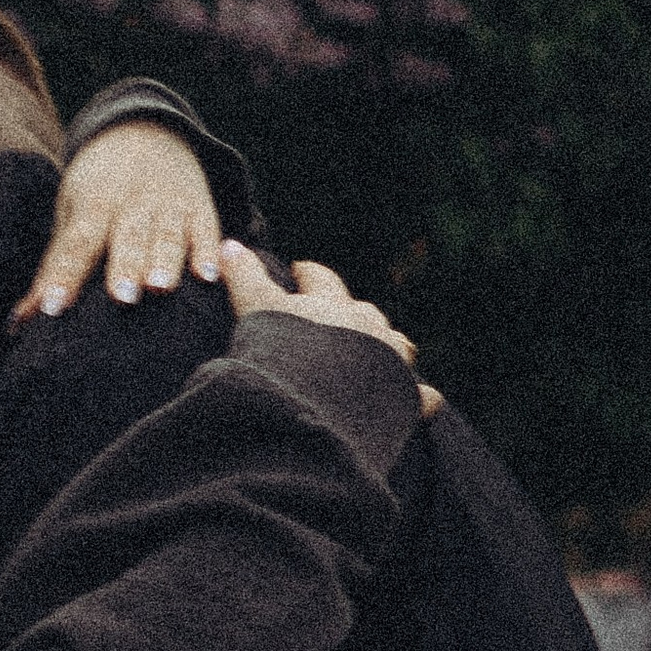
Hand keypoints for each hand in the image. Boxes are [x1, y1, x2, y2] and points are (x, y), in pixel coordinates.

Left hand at [15, 120, 222, 320]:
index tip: (53, 307)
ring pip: (167, 235)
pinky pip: (206, 229)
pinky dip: (208, 251)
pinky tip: (209, 276)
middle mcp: (131, 204)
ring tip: (160, 287)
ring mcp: (168, 205)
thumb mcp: (71, 214)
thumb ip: (54, 268)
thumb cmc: (99, 186)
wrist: (144, 129)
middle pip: (126, 238)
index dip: (65, 275)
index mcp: (93, 205)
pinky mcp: (199, 207)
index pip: (76, 243)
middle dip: (124, 266)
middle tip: (121, 298)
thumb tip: (19, 323)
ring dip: (164, 261)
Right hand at [221, 243, 440, 411]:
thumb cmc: (281, 356)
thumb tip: (230, 243)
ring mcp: (390, 365)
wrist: (314, 408)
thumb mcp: (255, 310)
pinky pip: (421, 397)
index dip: (310, 274)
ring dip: (389, 346)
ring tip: (380, 350)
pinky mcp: (405, 402)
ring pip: (398, 346)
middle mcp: (368, 327)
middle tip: (339, 314)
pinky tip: (421, 399)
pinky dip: (419, 397)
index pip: (321, 279)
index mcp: (332, 304)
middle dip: (352, 310)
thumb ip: (243, 276)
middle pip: (365, 310)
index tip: (301, 271)